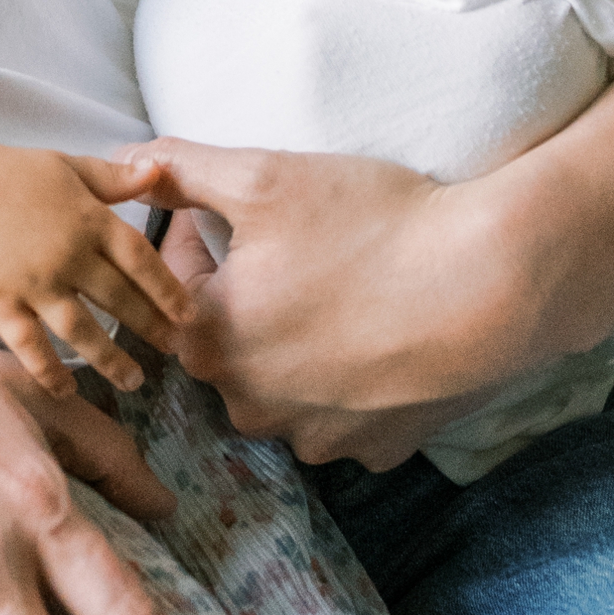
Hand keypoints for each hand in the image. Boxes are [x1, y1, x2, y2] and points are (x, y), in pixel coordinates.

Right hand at [0, 145, 196, 399]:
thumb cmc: (12, 172)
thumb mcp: (70, 165)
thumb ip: (116, 177)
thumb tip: (160, 170)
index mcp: (89, 219)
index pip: (140, 260)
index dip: (167, 290)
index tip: (189, 314)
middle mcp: (68, 255)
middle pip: (119, 299)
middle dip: (150, 327)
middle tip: (173, 351)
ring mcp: (34, 283)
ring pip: (82, 330)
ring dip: (111, 359)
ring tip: (133, 381)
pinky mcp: (1, 303)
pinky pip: (30, 345)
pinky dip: (50, 370)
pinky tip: (68, 389)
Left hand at [120, 139, 509, 467]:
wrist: (489, 282)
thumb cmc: (371, 224)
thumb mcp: (264, 176)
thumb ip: (179, 169)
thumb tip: (124, 163)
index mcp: (210, 343)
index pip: (179, 286)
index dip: (212, 239)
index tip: (257, 212)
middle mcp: (251, 406)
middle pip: (232, 341)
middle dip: (254, 296)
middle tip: (308, 247)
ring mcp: (316, 438)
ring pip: (287, 383)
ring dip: (303, 343)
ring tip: (351, 288)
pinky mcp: (375, 451)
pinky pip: (346, 412)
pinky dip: (356, 378)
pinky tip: (386, 331)